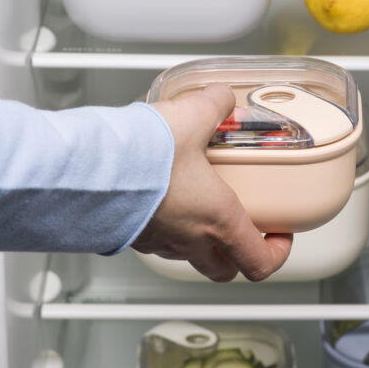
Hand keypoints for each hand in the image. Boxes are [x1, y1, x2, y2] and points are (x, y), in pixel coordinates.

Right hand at [132, 83, 291, 281]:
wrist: (88, 171)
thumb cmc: (143, 155)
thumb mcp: (192, 116)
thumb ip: (215, 104)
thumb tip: (223, 97)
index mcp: (218, 220)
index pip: (260, 262)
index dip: (277, 253)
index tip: (280, 234)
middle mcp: (190, 240)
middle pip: (224, 270)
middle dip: (238, 254)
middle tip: (243, 231)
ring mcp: (159, 242)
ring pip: (189, 257)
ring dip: (200, 241)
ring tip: (200, 209)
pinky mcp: (130, 236)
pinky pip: (157, 241)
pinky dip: (166, 228)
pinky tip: (161, 200)